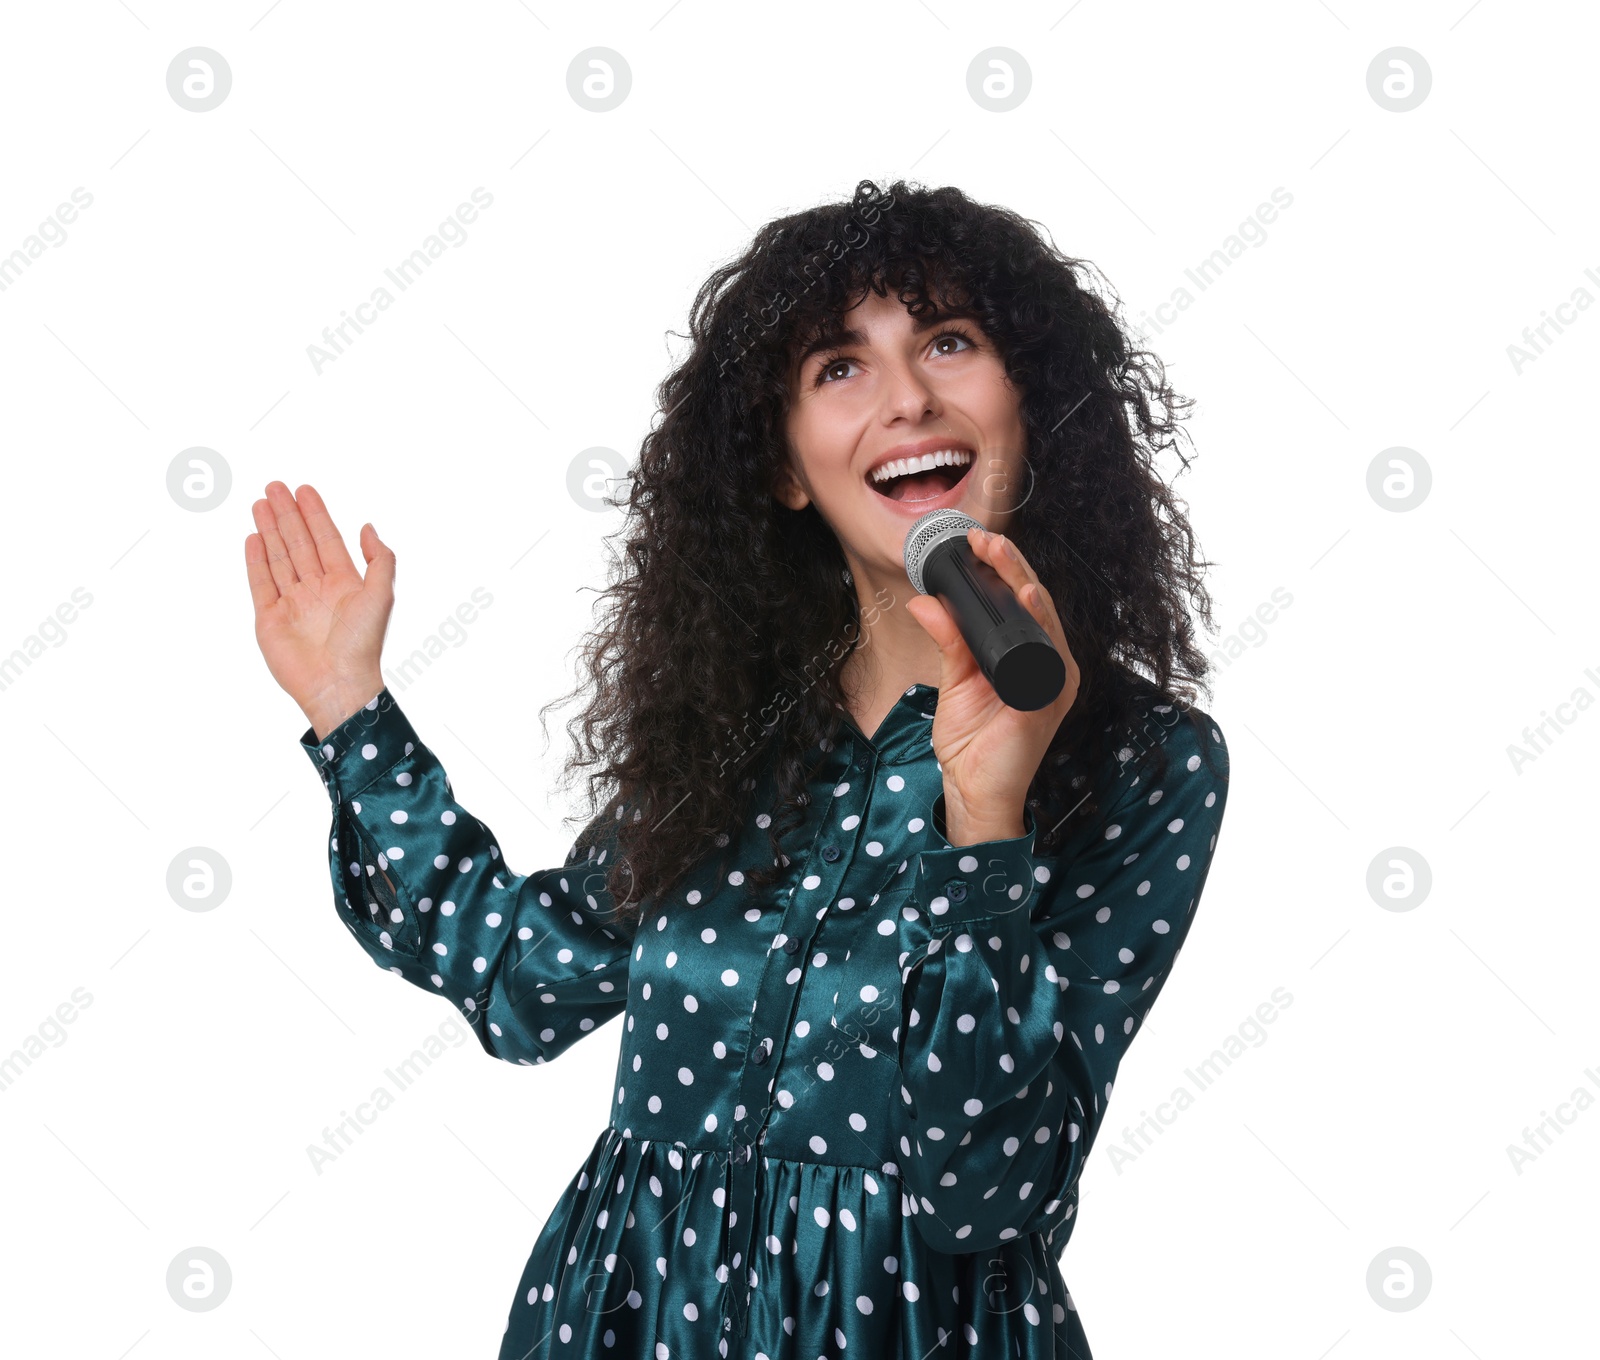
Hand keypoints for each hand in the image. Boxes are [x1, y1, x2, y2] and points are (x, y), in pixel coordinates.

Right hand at [245, 481, 393, 738]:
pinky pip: (261, 583)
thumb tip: (368, 527)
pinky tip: (253, 537)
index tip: (304, 489)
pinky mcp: (269, 618)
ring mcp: (292, 603)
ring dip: (270, 530)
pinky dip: (256, 560)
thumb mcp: (382, 595)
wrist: (337, 683)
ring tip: (260, 503)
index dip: (316, 514)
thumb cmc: (363, 643)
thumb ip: (380, 559)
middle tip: (275, 485)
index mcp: (345, 584)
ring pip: (279, 558)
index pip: (326, 540)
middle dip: (287, 515)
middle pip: (299, 543)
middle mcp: (317, 590)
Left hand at [904, 525, 1079, 844]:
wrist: (972, 789)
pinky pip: (1044, 655)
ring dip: (1022, 583)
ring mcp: (1053, 682)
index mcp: (1032, 657)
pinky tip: (1026, 600)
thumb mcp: (955, 679)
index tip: (978, 543)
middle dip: (1011, 566)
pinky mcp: (1047, 700)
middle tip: (985, 540)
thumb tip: (925, 600)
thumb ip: (947, 638)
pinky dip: (1036, 624)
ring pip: (1045, 618)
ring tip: (1001, 556)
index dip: (1005, 569)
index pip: (1023, 603)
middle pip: (1037, 602)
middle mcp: (1050, 665)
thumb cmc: (973, 740)